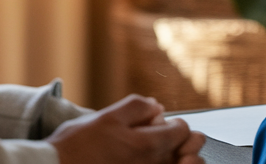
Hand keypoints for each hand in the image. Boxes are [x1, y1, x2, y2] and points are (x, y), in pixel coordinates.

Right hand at [47, 94, 204, 163]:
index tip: (159, 124)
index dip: (174, 123)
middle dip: (184, 143)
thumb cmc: (76, 147)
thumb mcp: (107, 116)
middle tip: (169, 139)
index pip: (184, 131)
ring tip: (165, 154)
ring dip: (178, 159)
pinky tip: (151, 162)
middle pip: (189, 153)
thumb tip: (157, 107)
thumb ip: (137, 107)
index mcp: (147, 145)